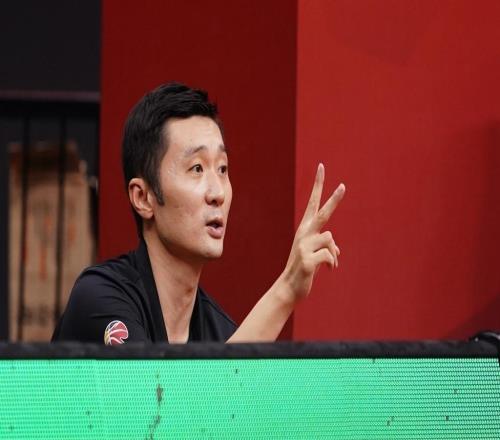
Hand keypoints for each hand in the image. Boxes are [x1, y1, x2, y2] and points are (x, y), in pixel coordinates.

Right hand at [281, 163, 344, 302]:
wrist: (289, 288)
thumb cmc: (303, 270)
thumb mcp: (315, 254)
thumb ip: (325, 247)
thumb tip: (336, 250)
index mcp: (305, 230)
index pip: (312, 202)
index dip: (318, 185)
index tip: (321, 167)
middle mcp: (303, 234)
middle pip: (321, 213)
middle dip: (333, 200)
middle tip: (343, 186)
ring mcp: (303, 246)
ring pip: (330, 240)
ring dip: (334, 254)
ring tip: (328, 265)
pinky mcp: (307, 260)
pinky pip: (330, 256)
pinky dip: (332, 263)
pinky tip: (327, 270)